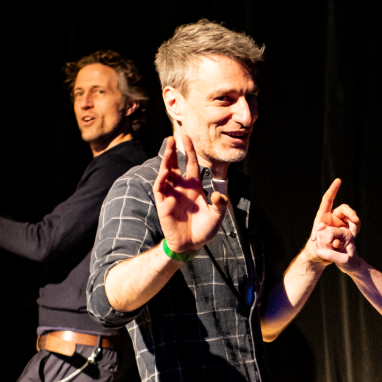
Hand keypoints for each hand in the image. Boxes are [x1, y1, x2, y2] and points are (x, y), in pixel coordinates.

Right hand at [154, 135, 227, 252]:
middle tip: (172, 137)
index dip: (189, 151)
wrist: (192, 244)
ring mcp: (171, 195)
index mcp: (194, 186)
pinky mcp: (163, 204)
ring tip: (168, 150)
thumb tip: (218, 193)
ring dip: (166, 162)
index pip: (191, 164)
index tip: (187, 137)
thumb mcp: (217, 215)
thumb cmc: (204, 229)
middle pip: (175, 165)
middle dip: (173, 151)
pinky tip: (165, 172)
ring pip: (165, 174)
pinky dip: (161, 180)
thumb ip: (221, 203)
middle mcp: (181, 188)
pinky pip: (160, 189)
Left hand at [305, 179, 360, 264]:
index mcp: (322, 216)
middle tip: (355, 221)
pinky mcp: (346, 230)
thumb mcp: (318, 246)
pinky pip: (354, 226)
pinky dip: (355, 229)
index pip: (328, 200)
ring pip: (351, 217)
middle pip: (344, 209)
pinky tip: (354, 235)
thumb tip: (336, 242)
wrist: (320, 258)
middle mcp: (332, 217)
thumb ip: (325, 243)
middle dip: (351, 213)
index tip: (338, 181)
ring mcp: (340, 223)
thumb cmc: (315, 250)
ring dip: (355, 222)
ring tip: (354, 232)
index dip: (333, 190)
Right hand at [314, 221, 357, 269]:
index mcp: (346, 233)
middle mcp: (339, 230)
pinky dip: (319, 246)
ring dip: (321, 246)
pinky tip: (326, 252)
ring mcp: (333, 232)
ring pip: (319, 234)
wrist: (351, 263)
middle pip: (323, 233)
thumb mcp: (344, 260)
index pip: (330, 232)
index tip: (333, 250)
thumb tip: (319, 251)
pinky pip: (317, 236)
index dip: (327, 243)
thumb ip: (332, 256)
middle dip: (324, 245)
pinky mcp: (328, 235)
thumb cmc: (350, 262)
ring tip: (330, 253)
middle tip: (332, 253)